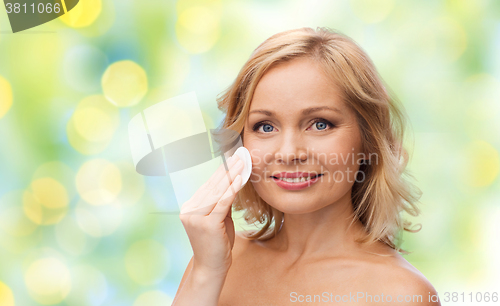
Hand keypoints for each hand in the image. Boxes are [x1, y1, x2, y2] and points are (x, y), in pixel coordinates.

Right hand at [179, 154, 243, 275]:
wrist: (211, 268)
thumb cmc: (217, 245)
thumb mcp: (219, 219)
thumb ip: (222, 203)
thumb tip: (232, 183)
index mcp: (190, 207)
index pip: (209, 185)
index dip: (222, 171)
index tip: (232, 157)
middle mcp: (189, 210)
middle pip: (212, 185)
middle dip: (228, 168)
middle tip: (239, 154)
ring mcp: (195, 216)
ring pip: (217, 191)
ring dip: (232, 174)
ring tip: (242, 162)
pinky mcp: (206, 223)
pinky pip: (222, 202)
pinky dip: (232, 189)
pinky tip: (239, 178)